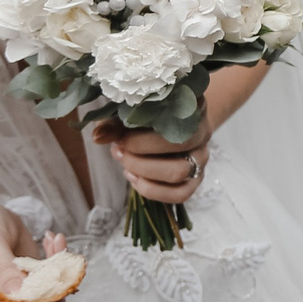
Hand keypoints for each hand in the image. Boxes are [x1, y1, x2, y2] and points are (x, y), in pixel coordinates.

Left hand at [94, 115, 212, 205]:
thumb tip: (99, 136)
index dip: (144, 129)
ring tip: (126, 164)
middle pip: (180, 144)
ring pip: (179, 172)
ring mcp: (201, 158)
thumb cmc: (148, 118)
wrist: (171, 126)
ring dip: (144, 171)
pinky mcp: (195, 180)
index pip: (175, 116)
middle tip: (120, 149)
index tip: (120, 134)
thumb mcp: (132, 113)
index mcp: (192, 107)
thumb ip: (116, 122)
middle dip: (141, 151)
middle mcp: (202, 132)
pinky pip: (180, 194)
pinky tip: (135, 178)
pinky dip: (152, 190)